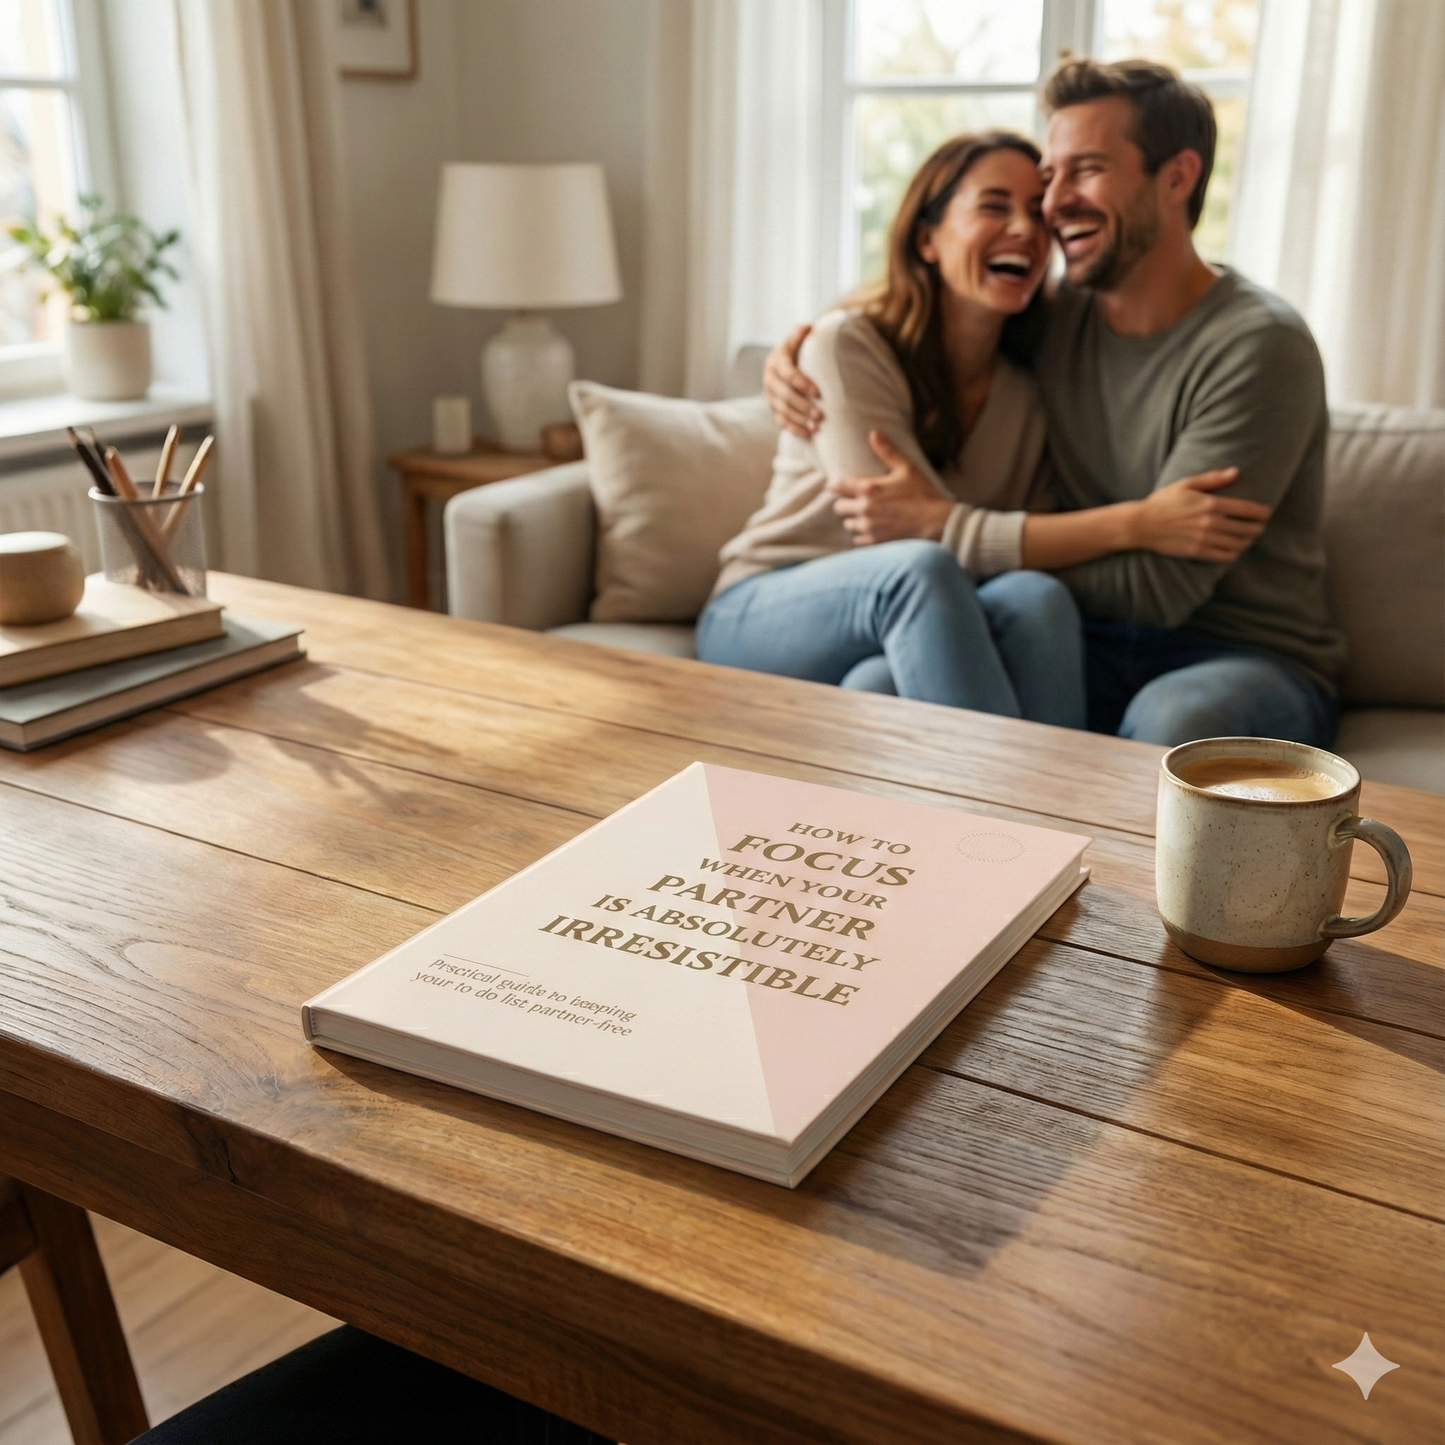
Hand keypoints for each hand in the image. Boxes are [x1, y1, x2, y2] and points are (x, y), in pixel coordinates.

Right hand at [764, 323, 821, 437]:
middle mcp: (769, 381)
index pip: (788, 374)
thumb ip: (800, 335)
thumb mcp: (794, 341)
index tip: (818, 392)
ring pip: (783, 411)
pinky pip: (781, 422)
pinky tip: (809, 433)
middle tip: (821, 414)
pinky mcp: (773, 409)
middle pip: (785, 396)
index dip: (802, 384)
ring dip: (800, 420)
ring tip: (817, 426)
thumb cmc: (793, 352)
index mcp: (776, 363)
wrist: (779, 366)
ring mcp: (770, 397)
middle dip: (803, 406)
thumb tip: (809, 326)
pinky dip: (795, 428)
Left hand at [827, 430, 951, 545]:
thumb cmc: (923, 494)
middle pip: (838, 507)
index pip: (838, 486)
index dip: (834, 485)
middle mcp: (864, 509)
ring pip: (847, 524)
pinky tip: (872, 529)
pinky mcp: (874, 542)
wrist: (936, 523)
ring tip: (866, 515)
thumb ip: (888, 451)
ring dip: (854, 519)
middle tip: (856, 501)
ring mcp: (868, 527)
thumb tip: (874, 433)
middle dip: (846, 503)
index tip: (834, 485)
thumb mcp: (907, 468)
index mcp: (868, 489)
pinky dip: (861, 535)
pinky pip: (857, 540)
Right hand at [1129, 467, 1269, 560]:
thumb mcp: (1186, 484)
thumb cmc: (1162, 502)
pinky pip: (1224, 556)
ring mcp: (1204, 539)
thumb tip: (1236, 472)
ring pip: (1238, 544)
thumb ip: (1213, 479)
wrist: (1141, 525)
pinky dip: (1233, 554)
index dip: (1261, 513)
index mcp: (1211, 504)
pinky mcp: (1197, 552)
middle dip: (1257, 528)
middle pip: (1246, 529)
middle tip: (1260, 527)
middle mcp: (1211, 523)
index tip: (1266, 513)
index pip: (1247, 510)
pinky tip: (1233, 550)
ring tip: (1248, 538)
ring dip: (1247, 542)